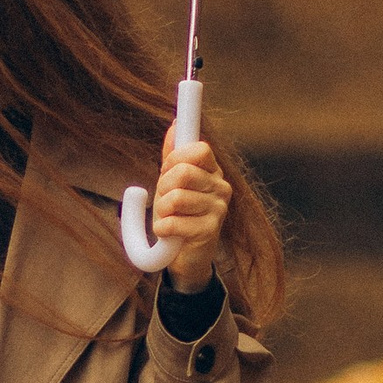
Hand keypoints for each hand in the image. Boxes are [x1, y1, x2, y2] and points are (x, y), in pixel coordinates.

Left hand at [149, 124, 230, 295]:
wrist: (183, 257)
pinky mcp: (210, 231)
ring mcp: (218, 209)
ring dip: (162, 211)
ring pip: (175, 198)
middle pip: (183, 172)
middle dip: (163, 186)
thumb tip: (176, 125)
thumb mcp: (171, 183)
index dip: (175, 158)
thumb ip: (173, 156)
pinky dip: (162, 229)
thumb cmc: (178, 215)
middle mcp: (221, 187)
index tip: (166, 169)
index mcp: (212, 171)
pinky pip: (172, 223)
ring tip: (169, 218)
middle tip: (165, 200)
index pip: (199, 148)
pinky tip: (169, 234)